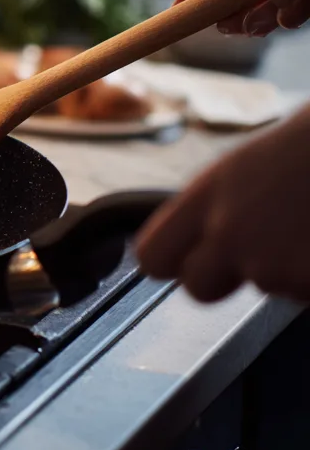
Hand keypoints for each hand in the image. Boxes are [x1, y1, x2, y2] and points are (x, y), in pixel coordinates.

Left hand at [136, 105, 309, 302]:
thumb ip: (221, 204)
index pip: (153, 255)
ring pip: (274, 287)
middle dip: (228, 277)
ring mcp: (276, 265)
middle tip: (267, 246)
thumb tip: (201, 238)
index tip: (188, 257)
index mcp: (210, 192)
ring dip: (296, 266)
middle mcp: (231, 233)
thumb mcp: (253, 162)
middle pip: (198, 288)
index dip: (172, 261)